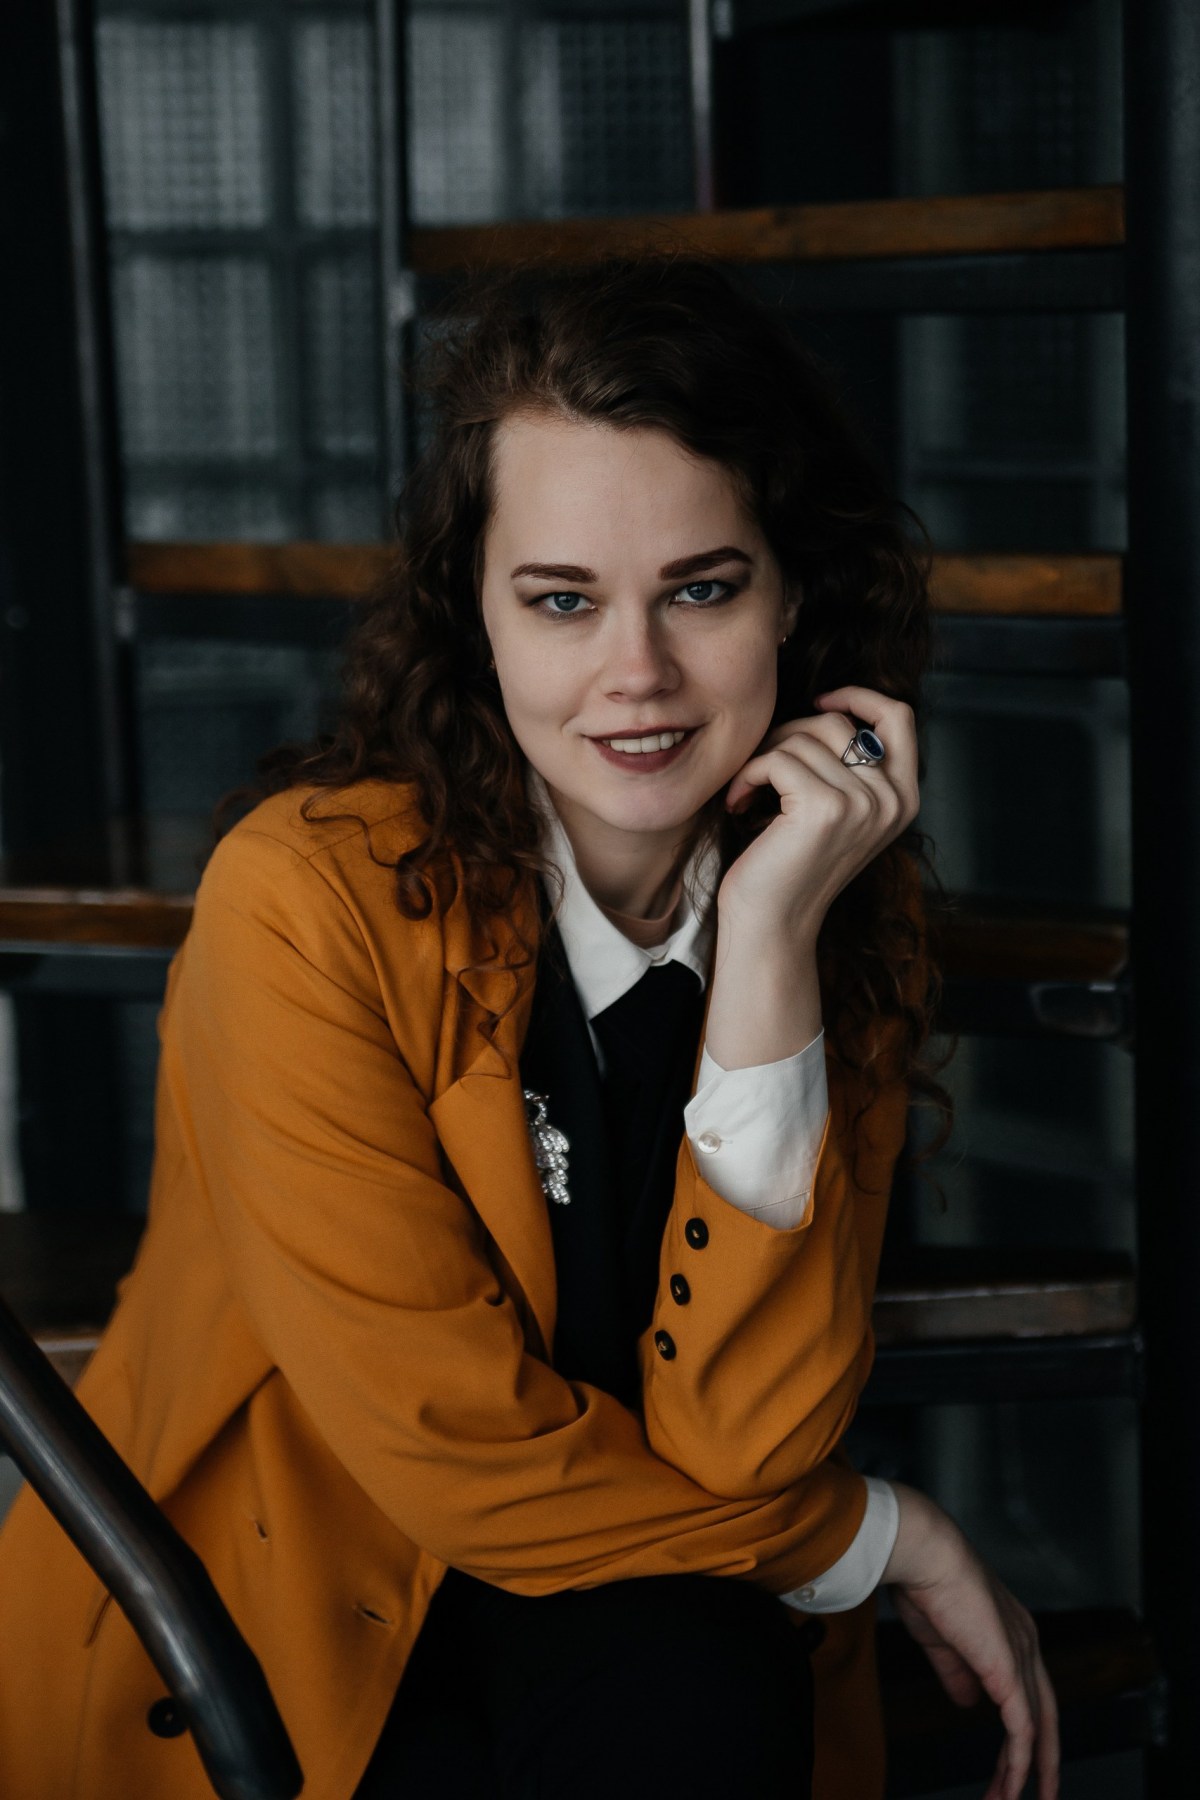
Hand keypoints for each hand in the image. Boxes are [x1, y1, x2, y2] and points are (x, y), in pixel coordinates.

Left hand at [717, 685, 919, 940]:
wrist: (772, 924)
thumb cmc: (791, 864)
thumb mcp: (836, 810)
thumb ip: (848, 766)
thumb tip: (825, 705)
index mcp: (904, 798)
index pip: (899, 716)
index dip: (859, 695)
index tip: (819, 700)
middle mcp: (893, 800)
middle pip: (838, 722)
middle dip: (788, 734)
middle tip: (760, 768)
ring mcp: (863, 804)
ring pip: (804, 737)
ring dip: (763, 757)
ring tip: (747, 791)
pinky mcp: (825, 808)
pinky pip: (778, 758)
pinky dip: (749, 774)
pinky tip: (738, 803)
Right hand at [884, 1483, 1059, 1799]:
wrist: (923, 1554)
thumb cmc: (924, 1582)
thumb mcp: (941, 1638)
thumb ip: (958, 1672)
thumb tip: (968, 1704)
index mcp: (1012, 1630)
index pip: (1028, 1689)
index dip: (1027, 1726)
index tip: (1015, 1758)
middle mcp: (1026, 1643)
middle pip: (1046, 1714)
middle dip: (1043, 1759)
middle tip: (1041, 1795)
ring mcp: (1021, 1656)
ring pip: (1036, 1728)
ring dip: (1023, 1771)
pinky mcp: (1008, 1670)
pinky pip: (1022, 1729)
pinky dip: (1017, 1763)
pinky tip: (1010, 1787)